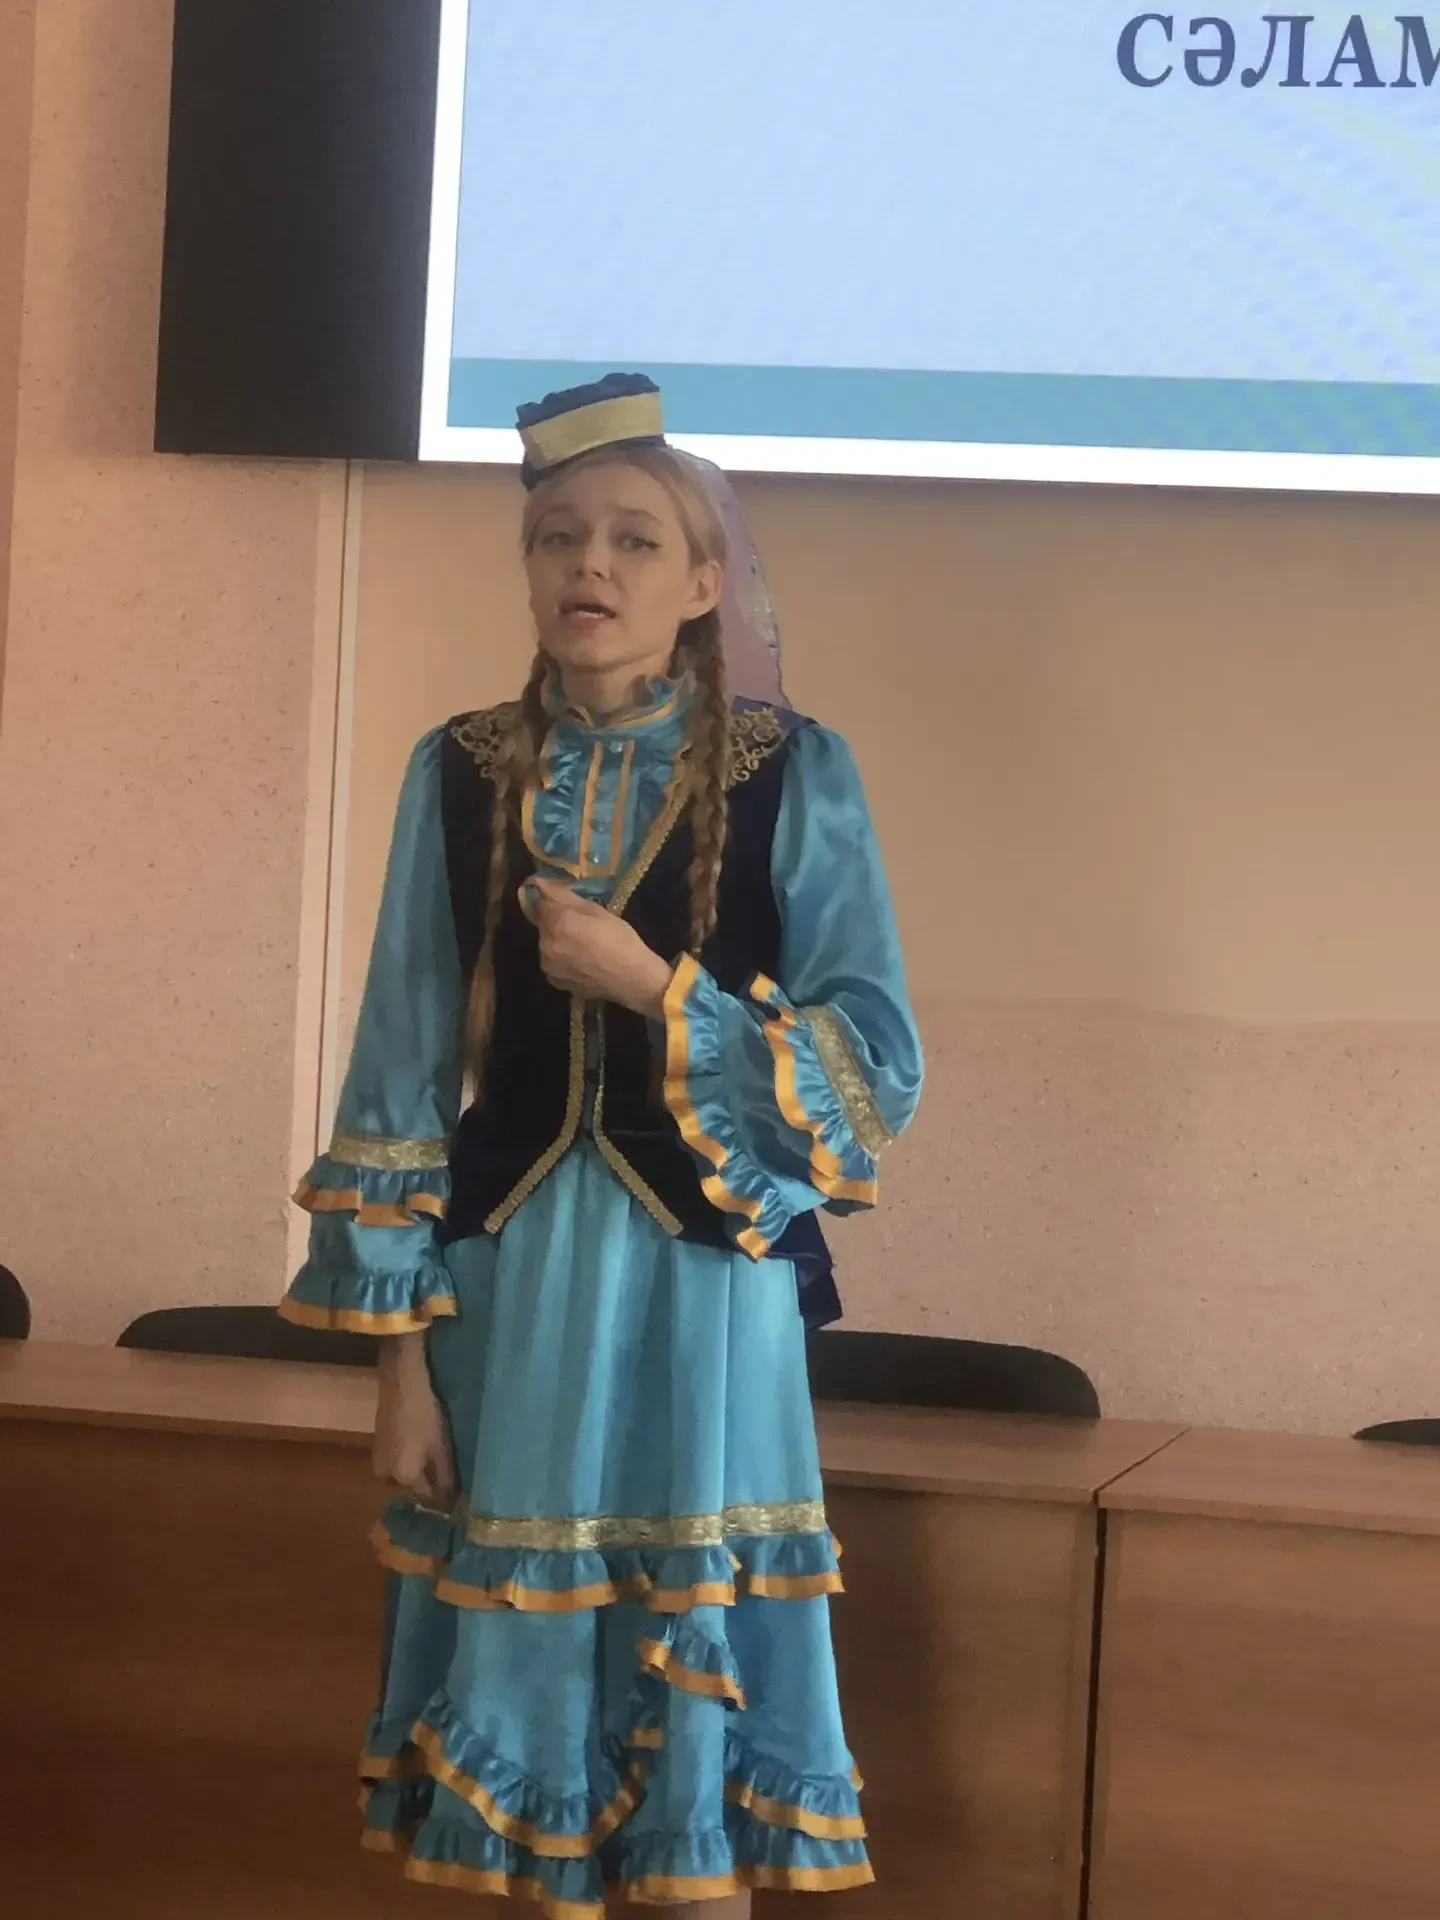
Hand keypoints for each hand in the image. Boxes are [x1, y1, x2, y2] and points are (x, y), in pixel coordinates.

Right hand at [374, 1336, 456, 1511]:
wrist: (401, 1382)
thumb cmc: (425, 1416)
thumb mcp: (442, 1450)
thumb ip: (446, 1481)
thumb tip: (453, 1507)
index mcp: (402, 1479)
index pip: (427, 1499)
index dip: (445, 1498)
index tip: (461, 1495)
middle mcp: (385, 1475)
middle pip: (414, 1486)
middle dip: (431, 1483)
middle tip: (453, 1473)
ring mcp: (378, 1459)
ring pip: (405, 1473)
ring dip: (421, 1470)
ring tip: (440, 1458)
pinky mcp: (377, 1444)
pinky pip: (397, 1460)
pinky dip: (411, 1458)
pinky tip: (424, 1445)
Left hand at [525, 877, 674, 1017]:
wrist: (632, 979)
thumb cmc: (620, 940)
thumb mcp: (598, 911)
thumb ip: (568, 898)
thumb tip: (545, 885)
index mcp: (557, 922)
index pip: (542, 902)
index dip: (553, 899)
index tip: (565, 899)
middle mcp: (545, 943)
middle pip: (544, 925)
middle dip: (557, 921)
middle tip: (581, 925)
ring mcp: (547, 965)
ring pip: (548, 944)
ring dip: (559, 941)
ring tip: (583, 946)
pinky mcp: (554, 981)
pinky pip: (553, 962)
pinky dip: (562, 959)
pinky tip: (581, 962)